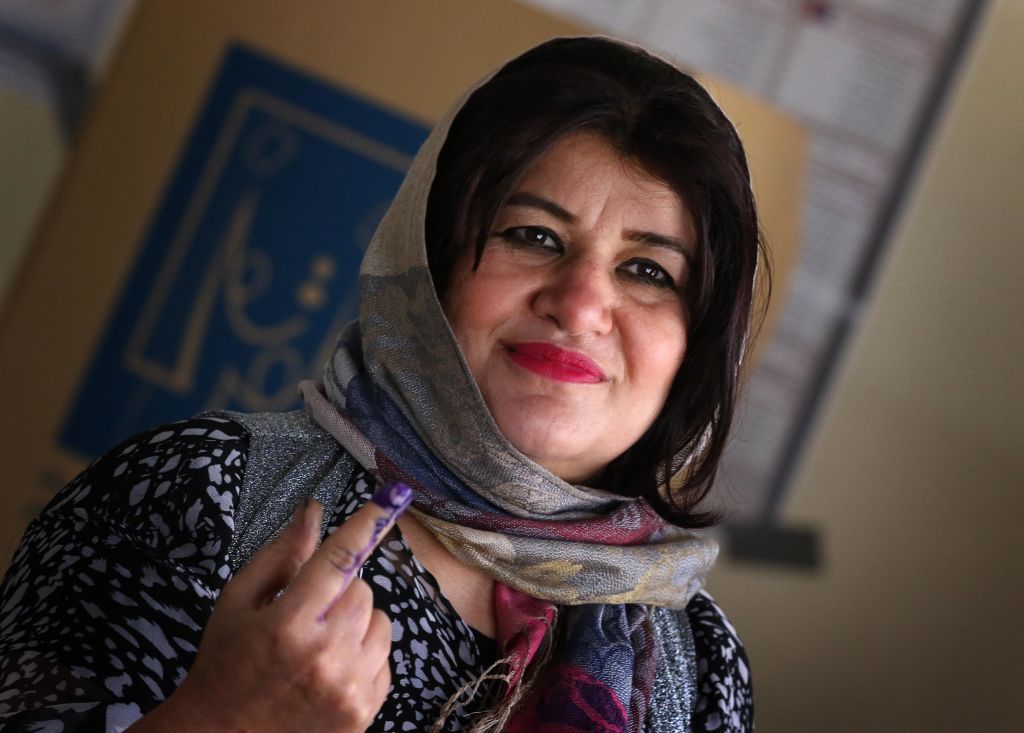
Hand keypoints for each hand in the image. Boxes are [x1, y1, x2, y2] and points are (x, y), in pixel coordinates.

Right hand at [133, 482, 411, 732]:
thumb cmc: (225, 664)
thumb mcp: (238, 603)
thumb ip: (281, 555)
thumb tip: (313, 511)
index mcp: (287, 624)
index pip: (340, 559)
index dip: (369, 522)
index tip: (395, 494)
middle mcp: (324, 656)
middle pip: (364, 591)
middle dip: (340, 592)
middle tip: (308, 612)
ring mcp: (348, 688)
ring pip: (381, 622)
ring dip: (357, 623)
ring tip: (319, 644)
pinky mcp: (364, 712)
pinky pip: (386, 659)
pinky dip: (365, 656)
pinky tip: (330, 670)